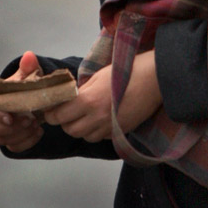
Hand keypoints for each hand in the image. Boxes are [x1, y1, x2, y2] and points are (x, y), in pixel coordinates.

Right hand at [0, 51, 44, 152]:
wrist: (38, 100)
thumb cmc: (30, 86)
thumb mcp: (31, 76)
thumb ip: (29, 67)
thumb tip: (29, 56)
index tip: (11, 117)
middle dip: (10, 127)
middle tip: (30, 120)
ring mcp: (2, 130)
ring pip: (2, 139)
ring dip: (20, 134)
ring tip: (36, 124)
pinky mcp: (12, 141)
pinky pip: (14, 148)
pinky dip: (27, 142)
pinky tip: (39, 132)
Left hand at [44, 50, 161, 142]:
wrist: (155, 79)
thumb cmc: (126, 70)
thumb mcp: (98, 76)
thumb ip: (81, 91)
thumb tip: (68, 98)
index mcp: (88, 101)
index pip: (58, 116)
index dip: (52, 113)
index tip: (52, 108)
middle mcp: (97, 118)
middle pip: (70, 130)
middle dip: (66, 122)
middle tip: (68, 111)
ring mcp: (110, 128)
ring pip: (85, 137)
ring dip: (82, 128)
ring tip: (86, 116)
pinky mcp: (121, 132)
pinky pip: (102, 137)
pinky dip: (97, 131)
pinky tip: (102, 119)